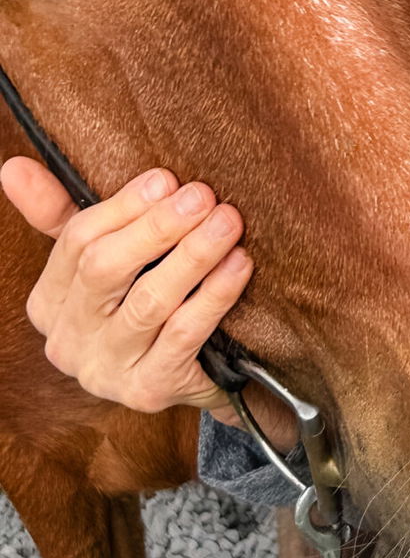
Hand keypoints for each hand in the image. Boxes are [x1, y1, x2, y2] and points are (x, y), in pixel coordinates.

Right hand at [0, 158, 254, 417]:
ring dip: (192, 255)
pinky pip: (184, 335)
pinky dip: (214, 296)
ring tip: (228, 221)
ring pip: (148, 302)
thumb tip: (12, 166)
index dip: (124, 206)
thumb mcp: (104, 255)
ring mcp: (106, 371)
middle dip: (157, 227)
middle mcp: (68, 340)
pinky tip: (239, 264)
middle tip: (203, 195)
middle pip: (106, 270)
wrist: (199, 370)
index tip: (167, 178)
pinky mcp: (149, 391)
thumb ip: (59, 213)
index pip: (76, 241)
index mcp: (50, 301)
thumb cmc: (146, 294)